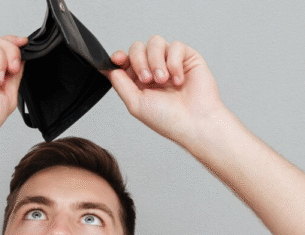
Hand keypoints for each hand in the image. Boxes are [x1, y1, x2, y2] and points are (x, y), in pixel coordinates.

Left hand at [107, 36, 226, 144]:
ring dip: (156, 61)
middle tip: (147, 79)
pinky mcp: (187, 58)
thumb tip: (109, 69)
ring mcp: (171, 62)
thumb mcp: (135, 103)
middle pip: (138, 47)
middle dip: (139, 61)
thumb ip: (120, 84)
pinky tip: (178, 80)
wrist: (195, 123)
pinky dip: (174, 63)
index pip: (126, 60)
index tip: (117, 59)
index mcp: (140, 81)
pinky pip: (175, 46)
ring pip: (155, 42)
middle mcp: (154, 69)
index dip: (120, 57)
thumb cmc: (168, 119)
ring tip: (163, 79)